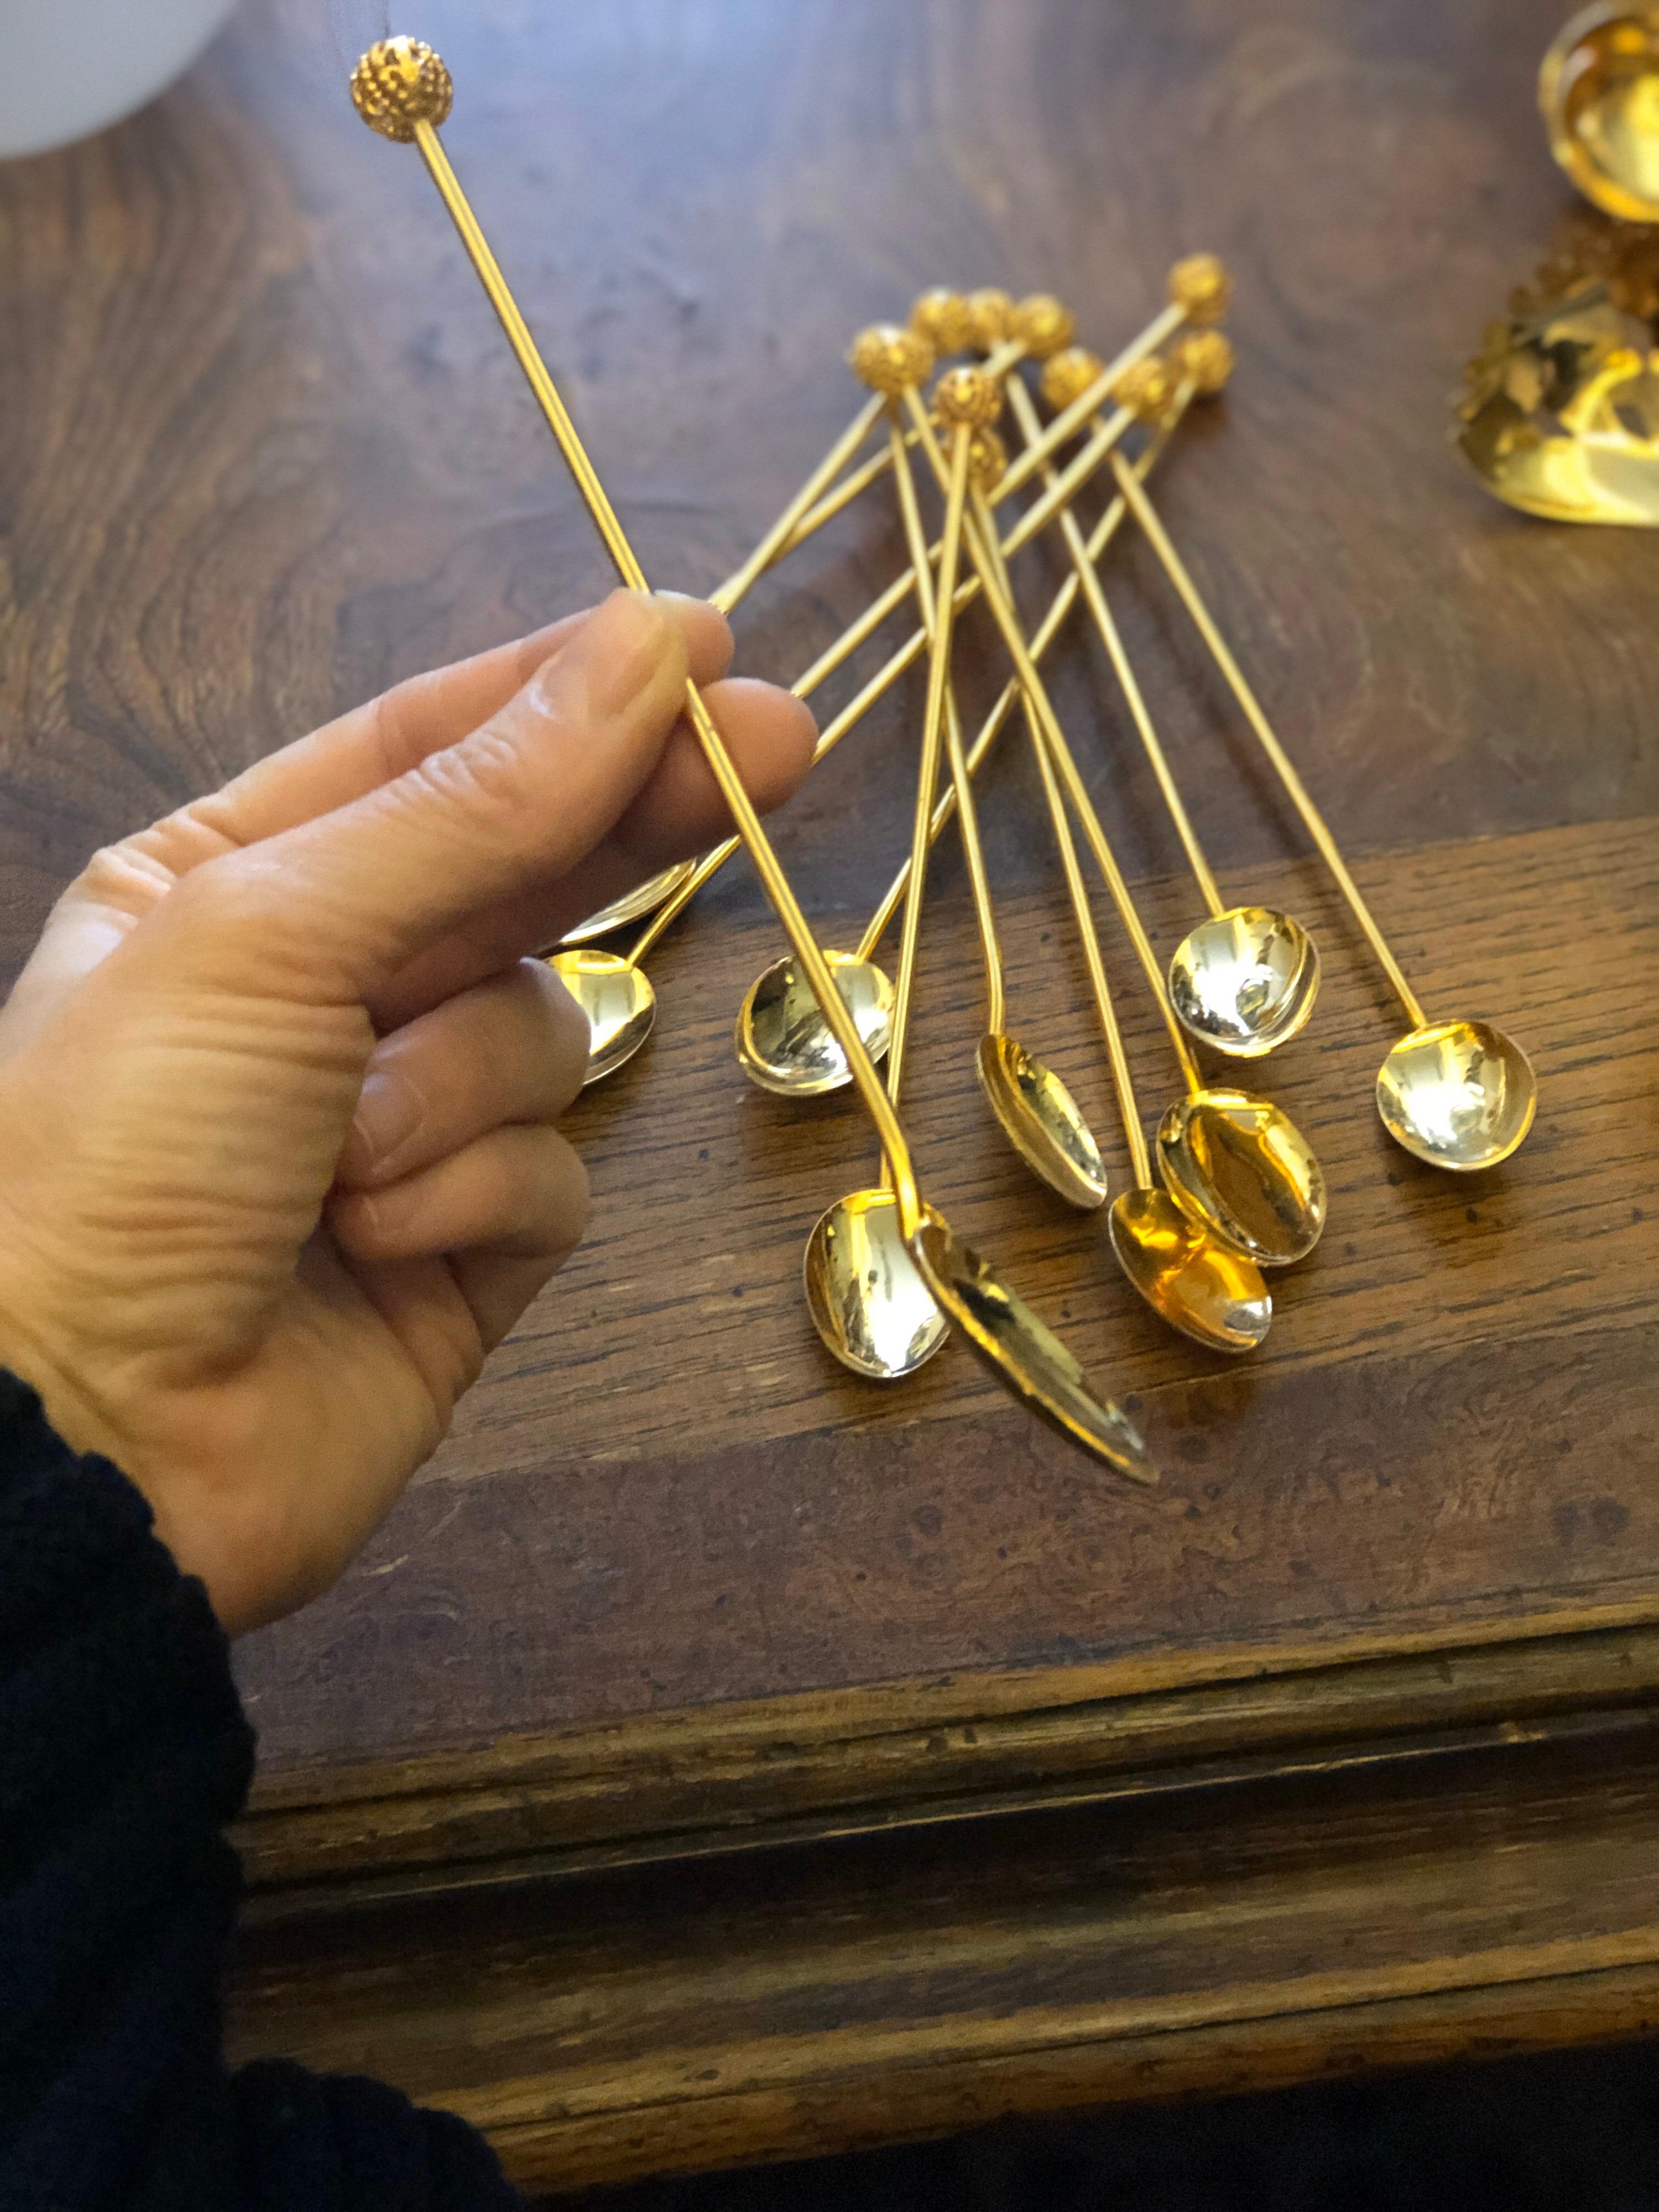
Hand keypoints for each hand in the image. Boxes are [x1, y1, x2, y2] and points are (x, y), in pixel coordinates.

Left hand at [0, 591, 812, 1634]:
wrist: (81, 1440)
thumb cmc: (117, 1154)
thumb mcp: (273, 931)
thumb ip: (475, 805)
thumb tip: (641, 653)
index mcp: (234, 878)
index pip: (431, 748)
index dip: (570, 692)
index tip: (703, 644)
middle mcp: (327, 987)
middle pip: (526, 870)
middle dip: (632, 814)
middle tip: (780, 738)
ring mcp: (406, 1119)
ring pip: (545, 1032)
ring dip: (461, 1086)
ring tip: (348, 1157)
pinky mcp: (470, 1242)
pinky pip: (550, 1171)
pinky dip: (476, 1197)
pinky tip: (379, 1243)